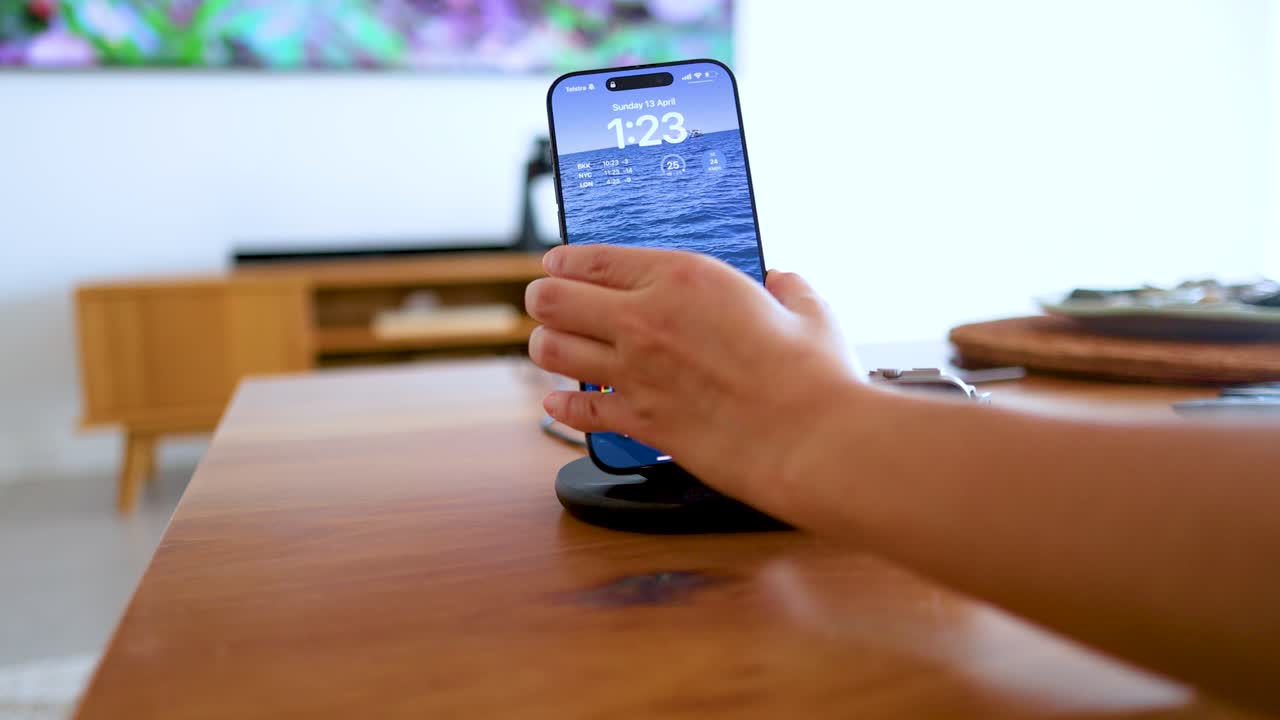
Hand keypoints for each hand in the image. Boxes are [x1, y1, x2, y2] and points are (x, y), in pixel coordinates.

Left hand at [525, 244, 858, 510]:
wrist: (809, 439)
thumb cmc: (812, 374)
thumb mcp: (807, 310)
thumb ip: (787, 289)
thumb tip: (782, 282)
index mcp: (684, 278)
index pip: (595, 259)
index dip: (565, 260)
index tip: (556, 264)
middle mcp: (646, 320)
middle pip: (554, 300)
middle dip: (543, 298)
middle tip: (546, 303)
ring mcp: (636, 373)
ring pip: (552, 351)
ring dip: (546, 346)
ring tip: (551, 346)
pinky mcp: (638, 422)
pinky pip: (577, 412)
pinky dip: (562, 408)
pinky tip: (557, 404)